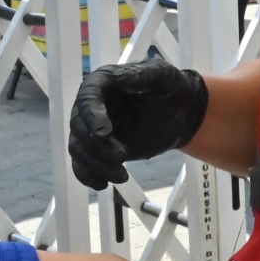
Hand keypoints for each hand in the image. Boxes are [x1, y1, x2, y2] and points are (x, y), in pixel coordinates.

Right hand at [68, 60, 208, 187]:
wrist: (181, 112)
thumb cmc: (172, 88)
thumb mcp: (163, 76)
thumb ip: (141, 76)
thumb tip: (118, 78)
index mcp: (103, 83)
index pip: (87, 98)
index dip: (92, 116)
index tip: (104, 133)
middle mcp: (92, 106)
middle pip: (79, 127)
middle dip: (97, 146)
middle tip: (123, 156)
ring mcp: (94, 128)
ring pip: (78, 149)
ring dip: (95, 165)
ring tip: (122, 176)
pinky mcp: (100, 148)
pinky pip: (83, 165)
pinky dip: (89, 176)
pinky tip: (104, 184)